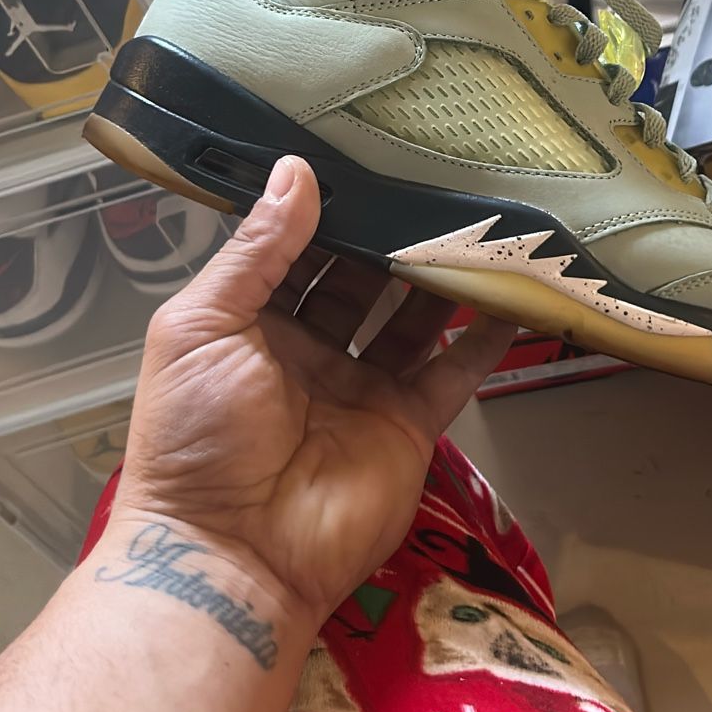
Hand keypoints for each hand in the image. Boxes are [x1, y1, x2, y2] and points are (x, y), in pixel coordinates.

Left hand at [109, 157, 513, 628]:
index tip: (368, 157)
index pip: (297, 251)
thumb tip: (295, 171)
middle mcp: (310, 349)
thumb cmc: (197, 436)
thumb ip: (255, 252)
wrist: (230, 554)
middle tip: (436, 180)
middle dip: (392, 236)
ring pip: (412, 317)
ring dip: (440, 276)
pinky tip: (514, 296)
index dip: (329, 210)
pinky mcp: (407, 425)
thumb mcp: (201, 327)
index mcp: (252, 323)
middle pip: (362, 278)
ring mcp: (362, 387)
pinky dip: (484, 340)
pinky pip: (453, 373)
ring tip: (479, 222)